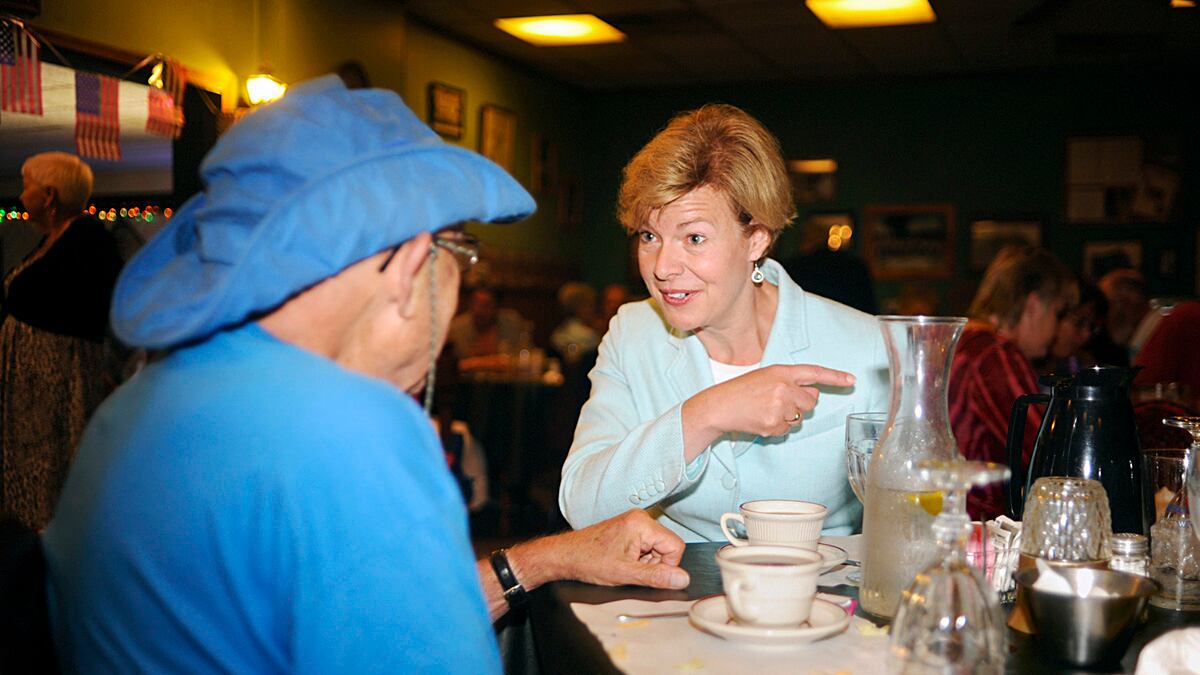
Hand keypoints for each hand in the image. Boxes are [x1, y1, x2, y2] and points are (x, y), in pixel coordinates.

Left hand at [548, 509, 688, 589]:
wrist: (566, 556)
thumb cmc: (589, 561)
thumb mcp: (625, 574)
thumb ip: (656, 576)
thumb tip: (682, 578)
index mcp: (642, 524)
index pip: (676, 547)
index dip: (666, 565)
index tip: (645, 571)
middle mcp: (640, 518)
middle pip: (668, 546)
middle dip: (654, 563)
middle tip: (631, 568)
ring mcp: (634, 522)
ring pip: (658, 548)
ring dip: (645, 562)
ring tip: (623, 564)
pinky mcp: (629, 528)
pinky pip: (647, 546)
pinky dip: (638, 558)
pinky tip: (622, 560)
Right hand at [687, 364, 855, 441]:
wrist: (718, 407)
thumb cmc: (741, 391)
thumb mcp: (766, 377)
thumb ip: (791, 382)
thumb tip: (813, 395)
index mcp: (781, 371)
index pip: (814, 373)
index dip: (835, 377)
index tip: (851, 380)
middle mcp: (783, 387)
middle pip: (811, 402)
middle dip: (800, 404)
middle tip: (779, 402)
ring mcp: (779, 407)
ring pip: (800, 418)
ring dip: (788, 417)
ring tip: (766, 410)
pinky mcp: (773, 424)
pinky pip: (787, 430)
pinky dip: (777, 428)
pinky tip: (762, 420)